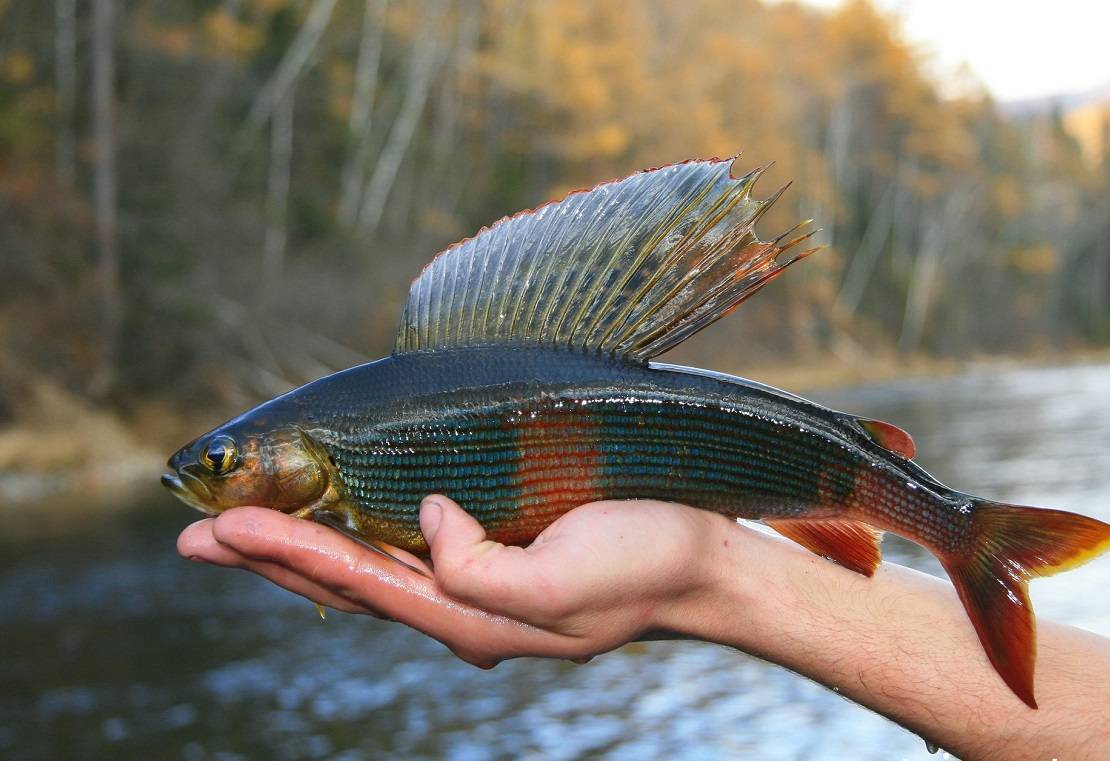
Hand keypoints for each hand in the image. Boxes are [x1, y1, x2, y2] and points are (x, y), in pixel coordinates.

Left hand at [177, 496, 731, 666]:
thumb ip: (483, 569)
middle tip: (196, 536)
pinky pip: (404, 556)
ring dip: (301, 551)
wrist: (703, 566)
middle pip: (345, 584)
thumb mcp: (567, 583)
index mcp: (472, 618)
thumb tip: (424, 521)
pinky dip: (354, 540)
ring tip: (244, 535)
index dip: (286, 551)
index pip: (358, 582)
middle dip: (270, 559)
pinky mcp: (496, 560)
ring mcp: (478, 588)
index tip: (221, 526)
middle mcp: (463, 608)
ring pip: (368, 571)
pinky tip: (339, 530)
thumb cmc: (645, 563)